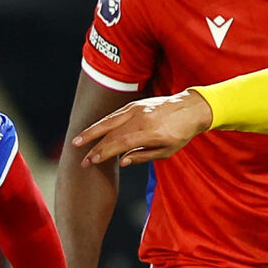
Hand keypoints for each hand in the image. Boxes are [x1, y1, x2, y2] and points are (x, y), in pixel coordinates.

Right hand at [73, 90, 213, 167]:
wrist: (190, 109)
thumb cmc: (180, 134)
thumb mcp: (167, 151)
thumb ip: (143, 156)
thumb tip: (122, 162)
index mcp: (151, 132)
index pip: (120, 143)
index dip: (103, 153)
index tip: (91, 161)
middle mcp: (141, 119)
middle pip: (112, 134)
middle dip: (95, 147)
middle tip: (83, 159)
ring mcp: (136, 109)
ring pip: (109, 121)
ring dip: (92, 132)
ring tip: (77, 141)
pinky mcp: (134, 105)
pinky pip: (115, 115)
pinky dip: (102, 123)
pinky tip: (93, 131)